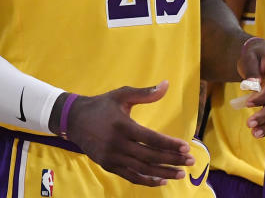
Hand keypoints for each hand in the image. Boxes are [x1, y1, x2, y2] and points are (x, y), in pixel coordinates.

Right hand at [63, 81, 194, 186]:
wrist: (73, 120)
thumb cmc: (101, 105)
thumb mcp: (122, 94)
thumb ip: (145, 93)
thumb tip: (167, 84)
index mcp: (122, 125)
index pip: (150, 138)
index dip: (169, 144)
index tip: (186, 147)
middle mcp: (117, 144)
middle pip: (149, 156)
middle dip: (172, 159)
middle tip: (191, 161)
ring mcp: (112, 157)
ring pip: (141, 169)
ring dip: (163, 172)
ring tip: (181, 173)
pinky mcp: (108, 165)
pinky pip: (130, 176)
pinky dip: (146, 180)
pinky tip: (162, 180)